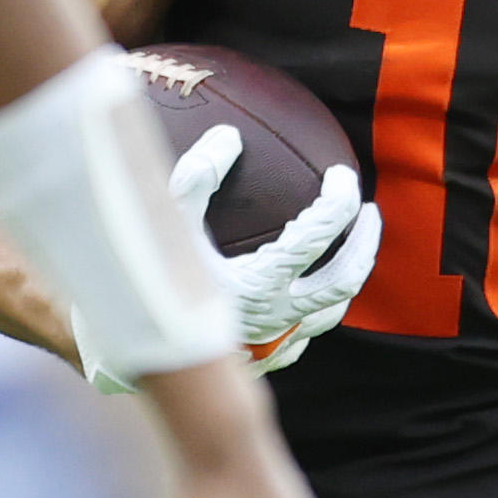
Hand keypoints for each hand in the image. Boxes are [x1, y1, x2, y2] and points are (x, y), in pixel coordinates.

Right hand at [72, 128, 380, 391]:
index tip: (340, 175)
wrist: (128, 351)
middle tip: (369, 210)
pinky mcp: (265, 360)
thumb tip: (229, 137)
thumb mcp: (164, 222)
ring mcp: (274, 343)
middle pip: (345, 278)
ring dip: (348, 275)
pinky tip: (307, 293)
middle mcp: (275, 317)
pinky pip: (303, 335)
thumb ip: (196, 177)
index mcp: (259, 283)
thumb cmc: (144, 281)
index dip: (338, 200)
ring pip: (330, 311)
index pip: (319, 234)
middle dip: (365, 241)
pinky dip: (315, 310)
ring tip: (351, 248)